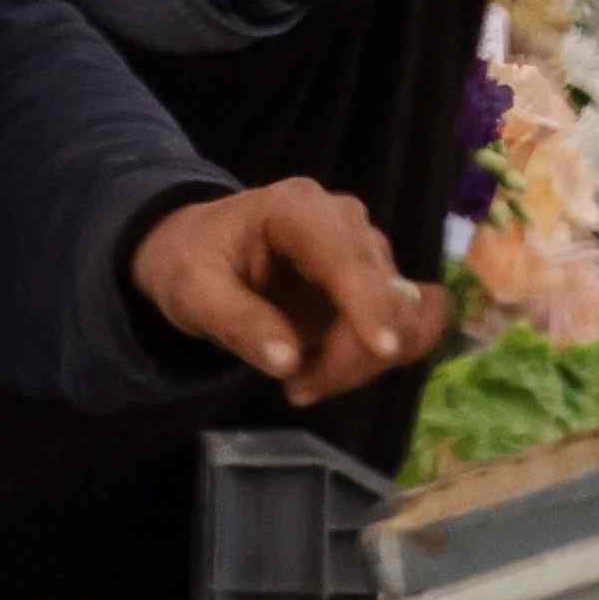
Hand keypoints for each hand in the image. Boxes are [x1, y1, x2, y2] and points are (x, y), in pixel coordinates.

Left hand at [134, 180, 450, 395]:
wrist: (199, 251)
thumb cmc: (191, 262)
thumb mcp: (191, 292)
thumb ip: (236, 322)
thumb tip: (288, 362)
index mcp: (298, 209)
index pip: (349, 256)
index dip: (371, 303)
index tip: (385, 350)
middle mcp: (346, 221)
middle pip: (385, 293)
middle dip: (351, 354)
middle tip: (296, 390)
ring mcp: (368, 250)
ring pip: (403, 315)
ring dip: (360, 362)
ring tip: (301, 382)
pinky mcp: (378, 280)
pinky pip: (407, 324)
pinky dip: (379, 356)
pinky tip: (331, 370)